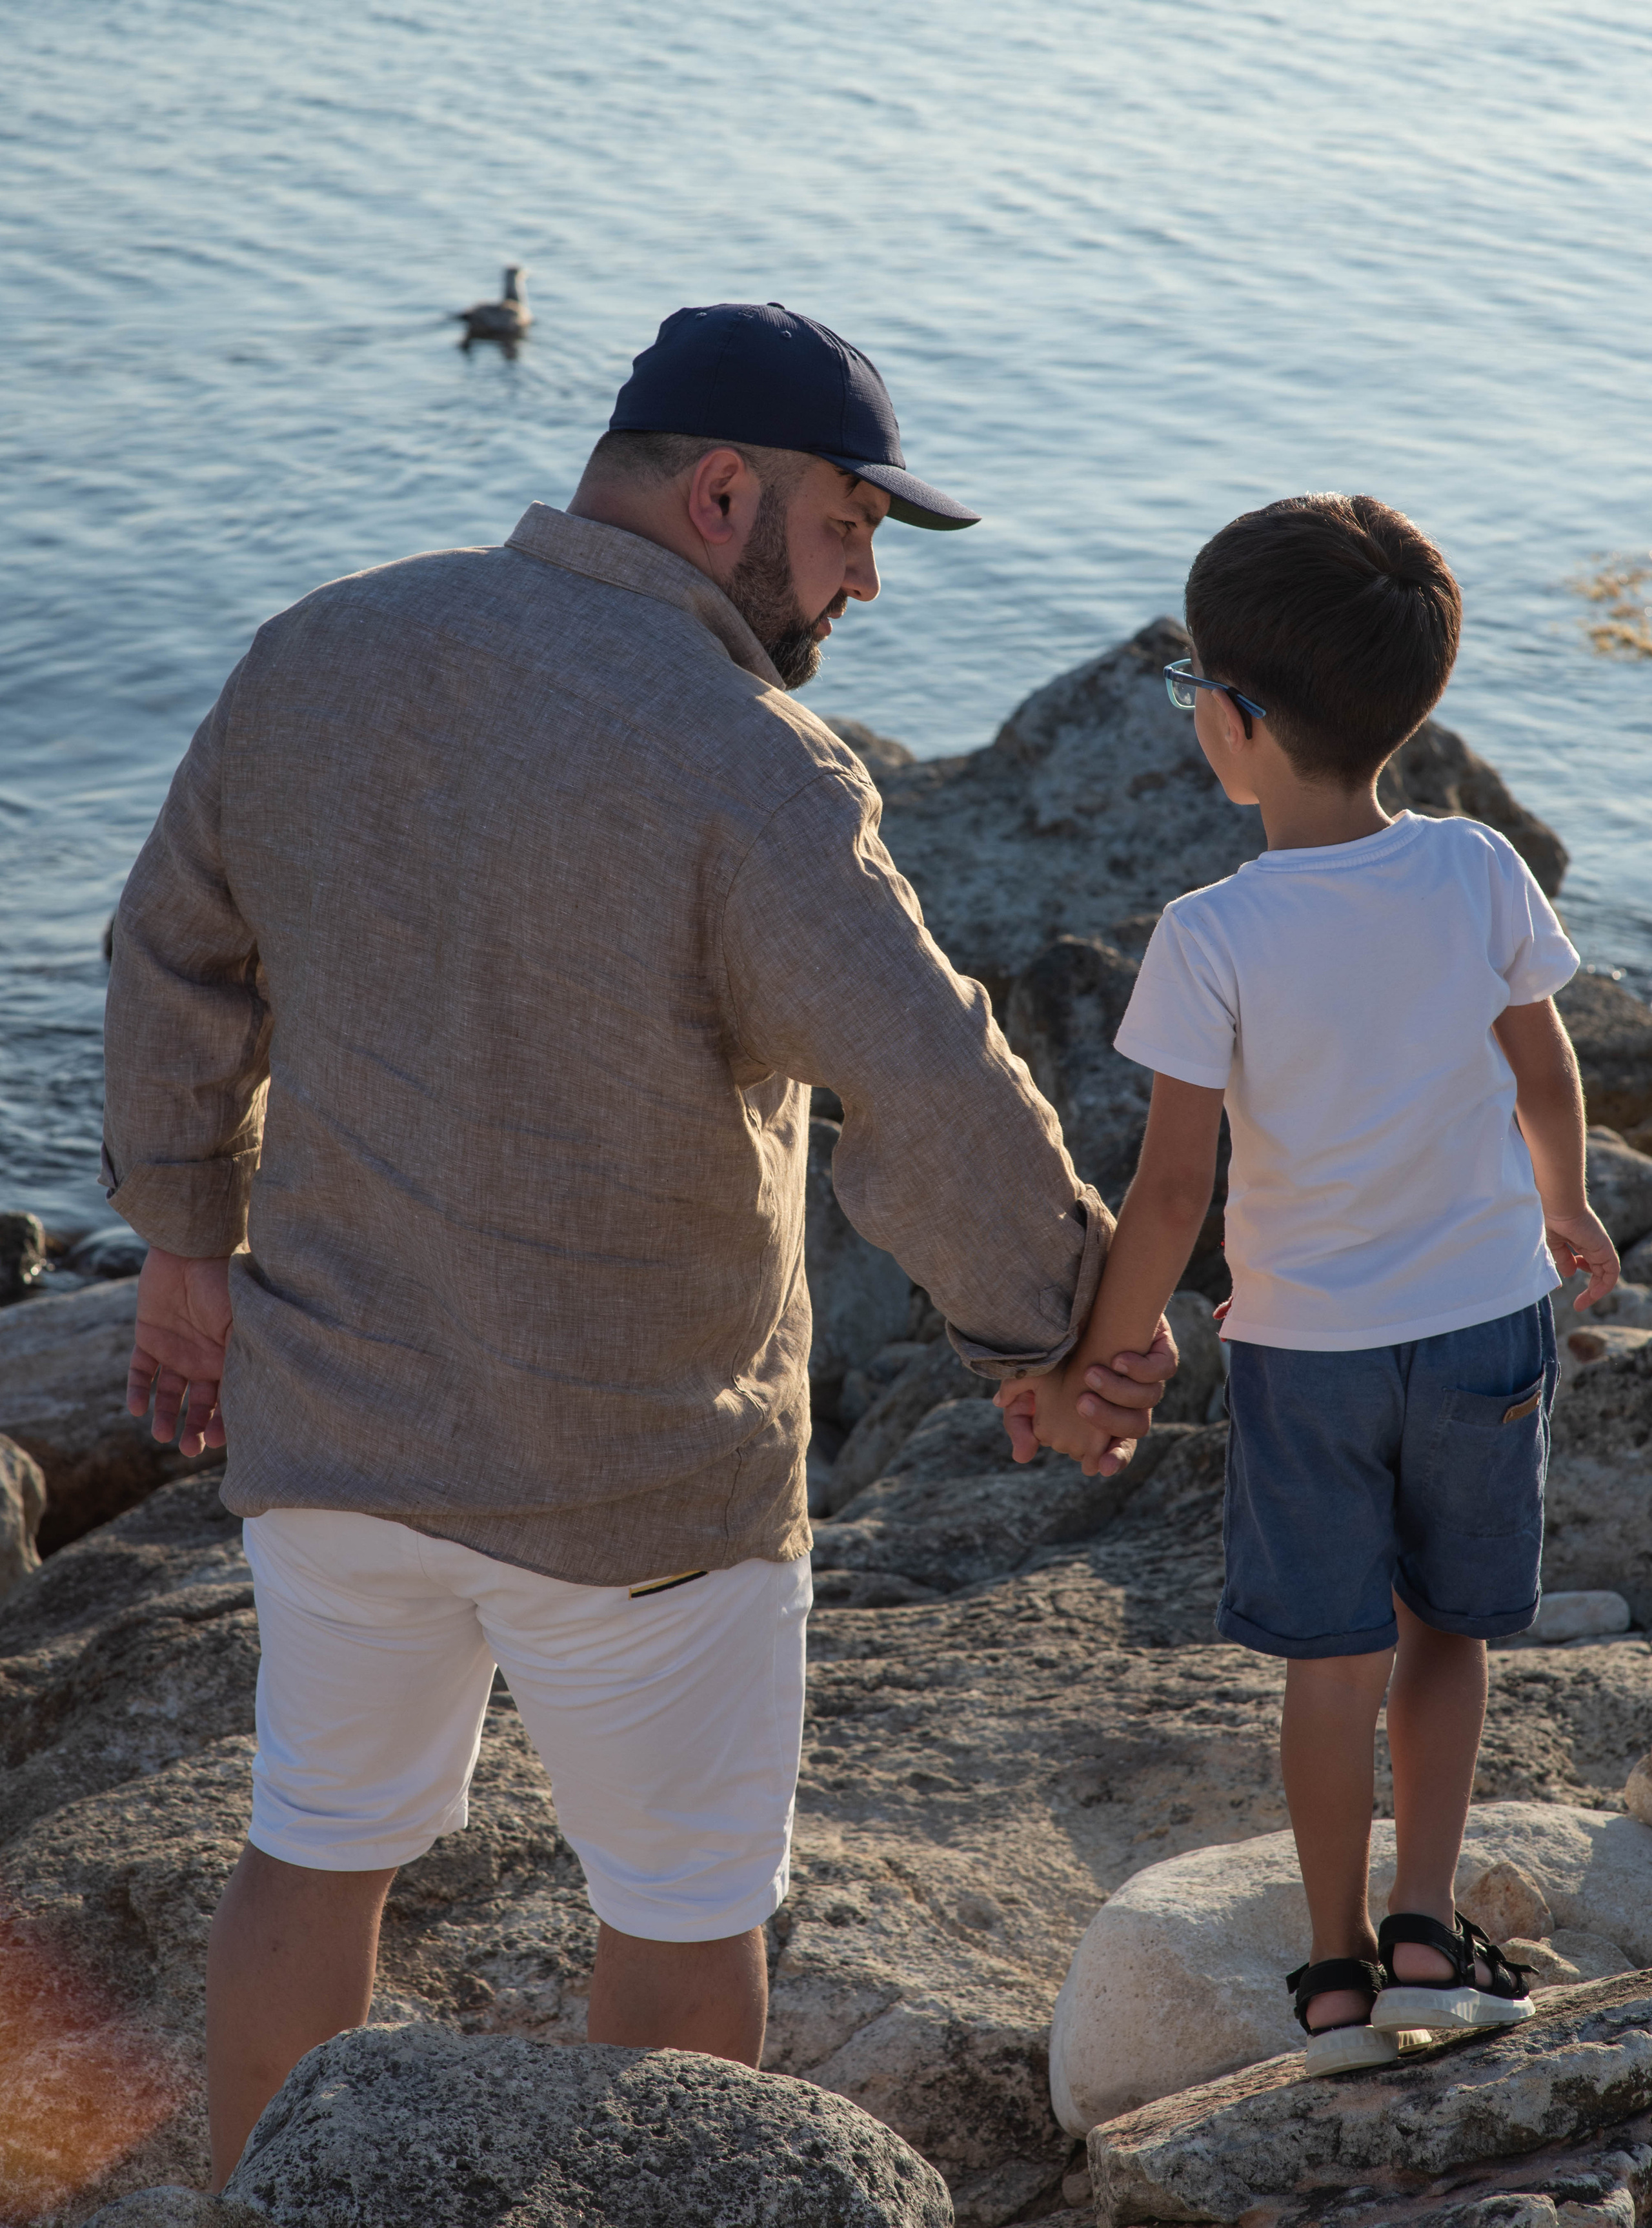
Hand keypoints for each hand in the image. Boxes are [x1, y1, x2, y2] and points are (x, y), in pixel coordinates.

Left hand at [127, 1246, 234, 1455]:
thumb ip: (246, 1355)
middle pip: (201, 1403)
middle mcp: (205, 1357)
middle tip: (188, 1448)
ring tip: (162, 1434)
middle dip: (196, 1427)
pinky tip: (136, 1409)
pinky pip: (139, 1372)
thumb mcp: (242, 1322)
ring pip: (170, 1393)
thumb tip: (258, 1398)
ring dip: (166, 1415)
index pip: (231, 1398)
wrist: (190, 1247)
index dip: (227, 1422)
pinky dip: (137, 1391)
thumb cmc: (225, 1282)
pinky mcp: (148, 1338)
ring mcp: (176, 1349)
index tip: (220, 1442)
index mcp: (231, 1355)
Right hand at [993, 1312, 1180, 1476]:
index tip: (1100, 1466)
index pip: (1118, 1448)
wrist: (1077, 1305)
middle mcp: (1132, 1402)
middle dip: (1111, 1419)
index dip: (1114, 1459)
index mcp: (1107, 1417)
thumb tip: (1021, 1456)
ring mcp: (1148, 1378)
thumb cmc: (1053, 1354)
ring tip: (1090, 1373)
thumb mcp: (1026, 1388)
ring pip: (1148, 1399)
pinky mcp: (1161, 1351)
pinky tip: (1119, 1359)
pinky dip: (1143, 1367)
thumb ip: (1020, 1421)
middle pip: (1135, 1428)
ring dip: (1121, 1391)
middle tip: (1081, 1403)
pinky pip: (1164, 1368)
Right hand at [1548, 1209, 1618, 1311]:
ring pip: (1606, 1275)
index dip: (1581, 1275)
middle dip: (1590, 1290)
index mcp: (1583, 1242)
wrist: (1560, 1207)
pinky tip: (1594, 1293)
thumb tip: (1569, 1274)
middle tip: (1578, 1304)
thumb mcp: (1555, 1243)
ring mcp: (1601, 1248)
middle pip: (1598, 1272)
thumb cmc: (1554, 1219)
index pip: (1589, 1264)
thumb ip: (1563, 1258)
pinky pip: (1611, 1271)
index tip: (1572, 1290)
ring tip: (1582, 1302)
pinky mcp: (1605, 1249)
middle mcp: (1594, 1246)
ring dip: (1597, 1291)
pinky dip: (1605, 1284)